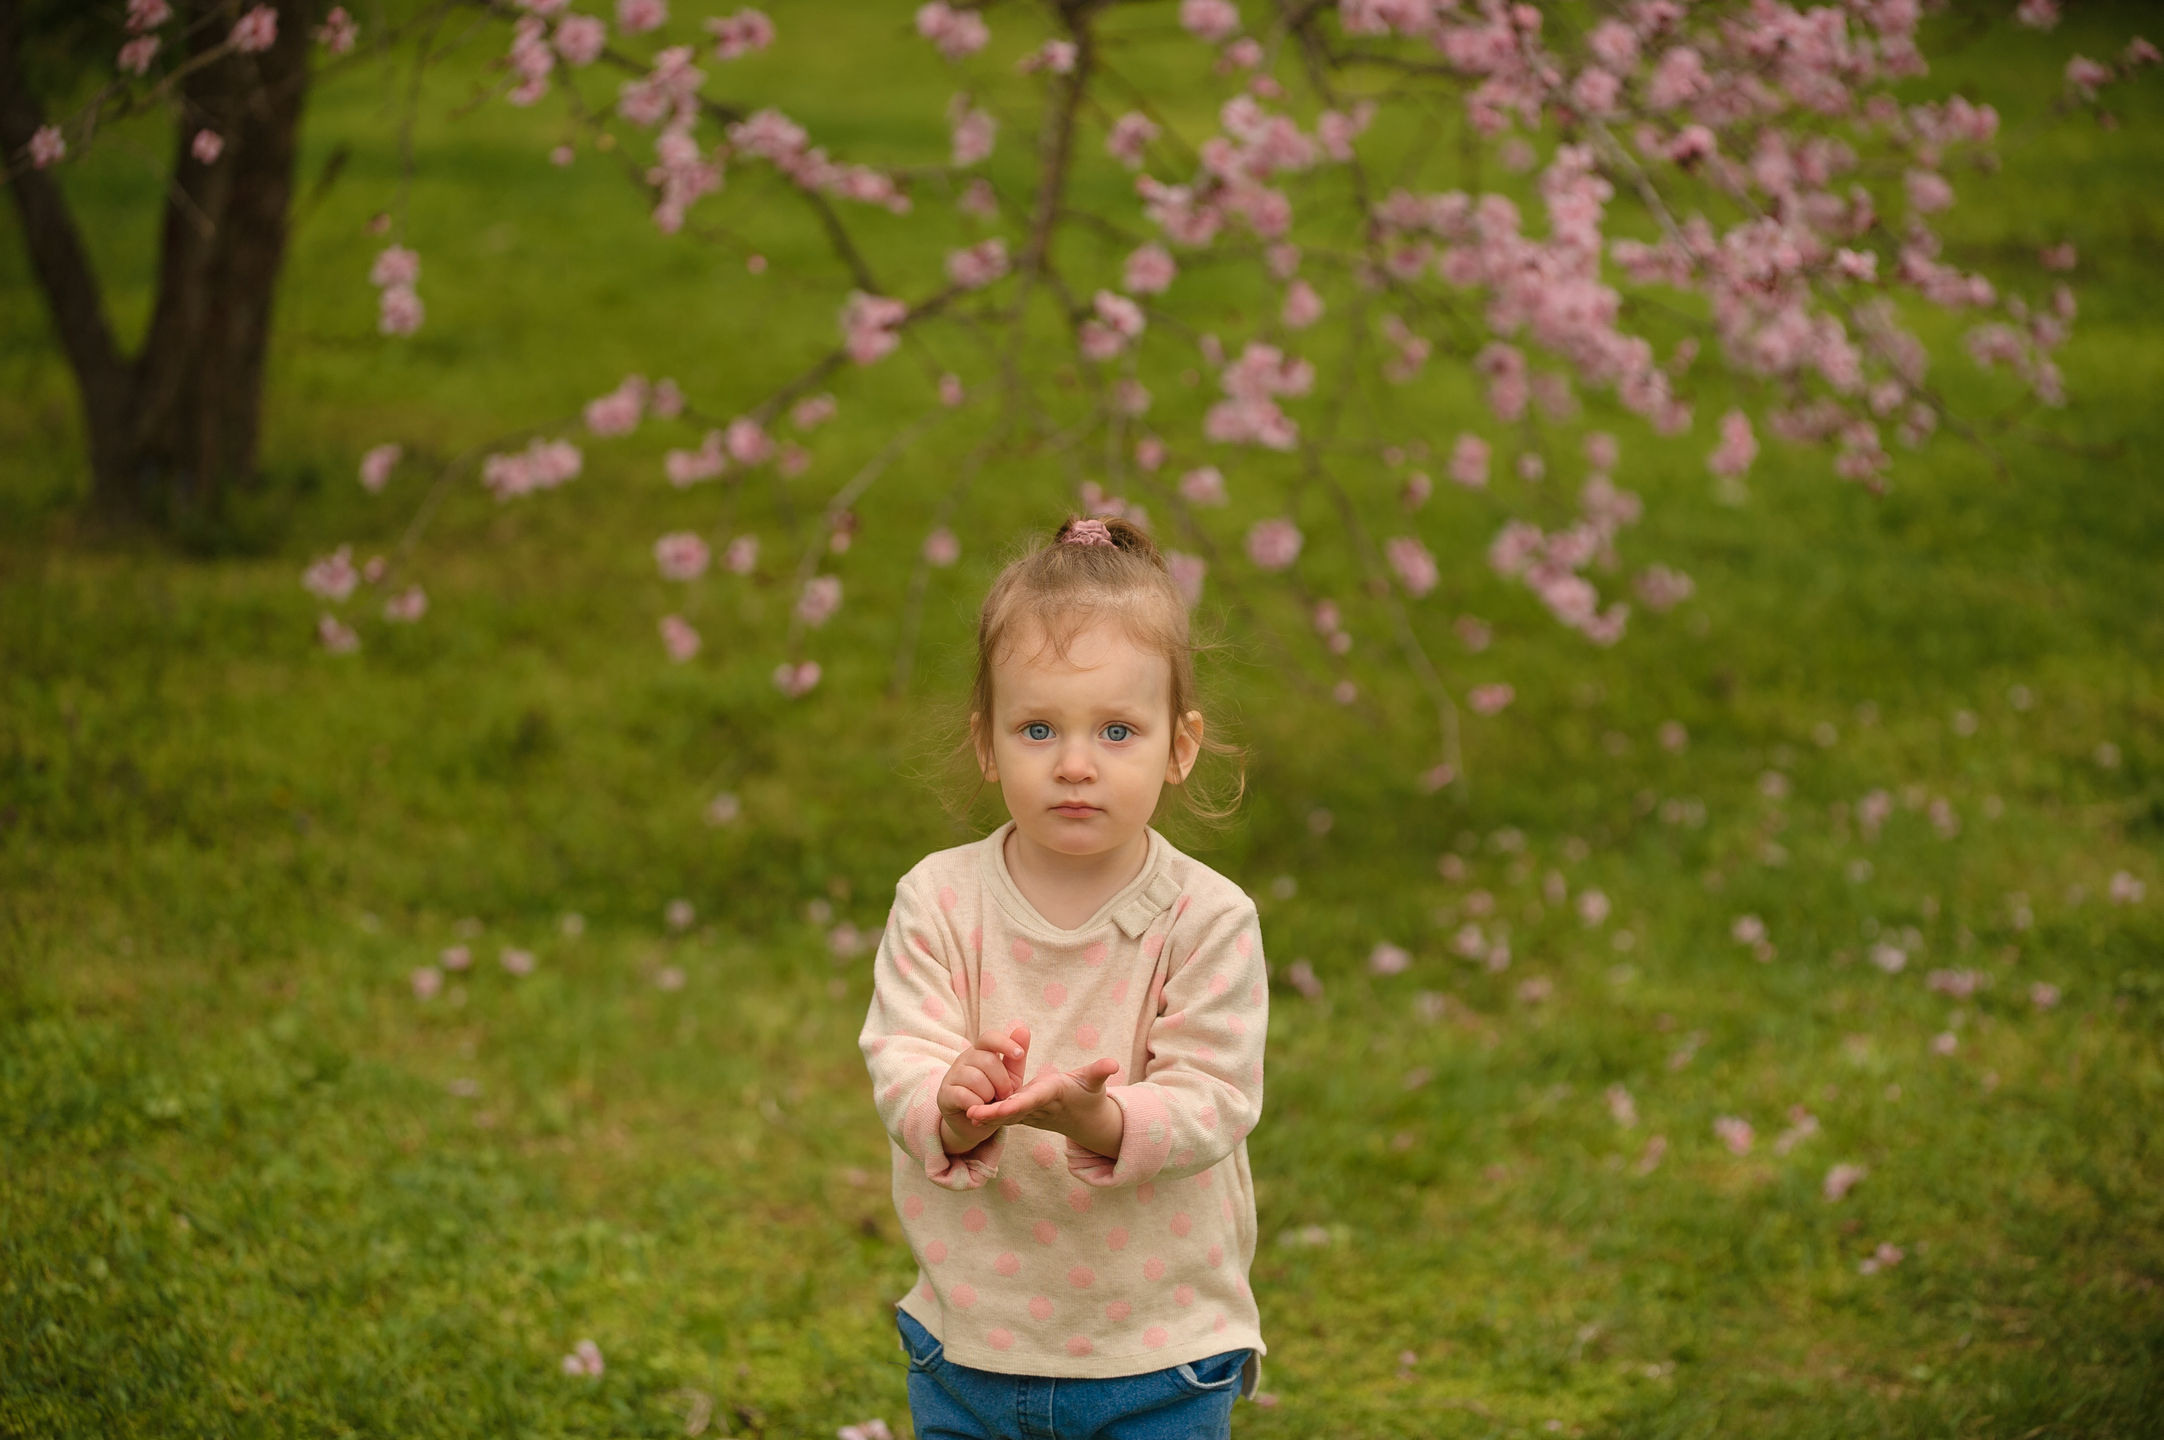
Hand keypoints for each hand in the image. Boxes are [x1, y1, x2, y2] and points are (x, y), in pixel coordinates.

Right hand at [938, 1024, 1029, 1144]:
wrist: (975, 1122)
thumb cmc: (994, 1095)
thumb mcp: (1009, 1077)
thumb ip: (1015, 1056)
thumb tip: (1022, 1026)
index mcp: (981, 1050)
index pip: (990, 1037)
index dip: (1005, 1043)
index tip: (1020, 1054)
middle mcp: (964, 1058)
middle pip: (988, 1060)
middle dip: (1002, 1081)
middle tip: (1004, 1095)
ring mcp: (952, 1075)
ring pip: (976, 1079)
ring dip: (989, 1094)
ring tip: (989, 1101)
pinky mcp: (944, 1094)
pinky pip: (965, 1096)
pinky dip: (977, 1105)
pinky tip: (977, 1108)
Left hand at [964, 1026, 1120, 1138]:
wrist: (1086, 1121)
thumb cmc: (1089, 1095)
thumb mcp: (1094, 1082)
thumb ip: (1099, 1072)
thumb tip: (1113, 1064)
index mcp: (1052, 1095)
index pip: (1031, 1100)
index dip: (1014, 1104)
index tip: (999, 1109)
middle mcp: (1038, 1106)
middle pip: (1012, 1111)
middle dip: (993, 1114)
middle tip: (970, 1114)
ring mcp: (1030, 1113)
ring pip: (1005, 1115)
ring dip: (986, 1116)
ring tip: (964, 1113)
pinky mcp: (1024, 1114)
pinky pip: (1004, 1114)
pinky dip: (988, 1114)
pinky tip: (967, 1110)